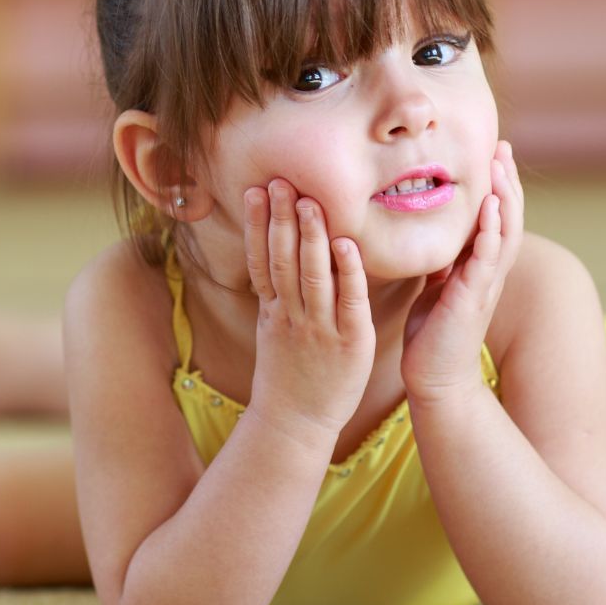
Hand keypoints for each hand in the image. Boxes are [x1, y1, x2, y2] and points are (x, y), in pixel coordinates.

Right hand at [242, 178, 374, 440]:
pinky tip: (345, 244)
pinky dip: (347, 272)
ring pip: (312, 274)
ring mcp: (320, 328)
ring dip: (311, 236)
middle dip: (282, 219)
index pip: (262, 259)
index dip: (257, 224)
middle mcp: (293, 314)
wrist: (296, 423)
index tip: (255, 190)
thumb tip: (273, 256)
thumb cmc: (288, 375)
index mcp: (274, 309)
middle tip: (281, 181)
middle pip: (284, 259)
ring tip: (309, 200)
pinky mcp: (351, 341)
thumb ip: (276, 294)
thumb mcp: (273, 330)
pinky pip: (349, 301)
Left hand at [401, 141, 523, 400]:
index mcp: (479, 266)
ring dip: (504, 197)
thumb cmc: (433, 334)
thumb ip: (443, 261)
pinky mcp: (472, 298)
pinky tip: (490, 209)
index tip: (492, 152)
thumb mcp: (436, 287)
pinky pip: (487, 259)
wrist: (435, 377)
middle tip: (501, 146)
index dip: (496, 185)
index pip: (494, 216)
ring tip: (500, 166)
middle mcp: (488, 271)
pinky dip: (490, 232)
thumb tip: (435, 237)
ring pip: (503, 233)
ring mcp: (484, 284)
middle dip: (506, 180)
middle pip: (507, 216)